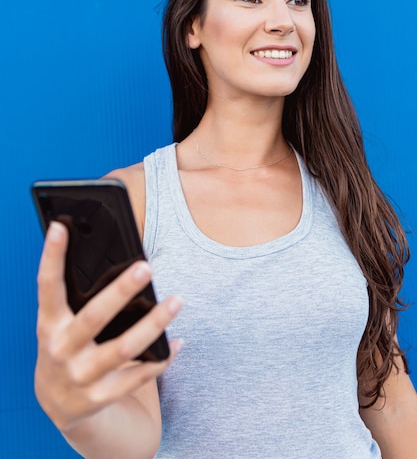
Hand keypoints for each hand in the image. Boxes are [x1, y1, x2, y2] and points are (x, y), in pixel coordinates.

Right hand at [35, 221, 182, 431]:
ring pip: (124, 348)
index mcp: (49, 324)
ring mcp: (81, 376)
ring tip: (176, 301)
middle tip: (145, 267)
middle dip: (120, 291)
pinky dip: (162, 358)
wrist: (59, 404)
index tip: (61, 228)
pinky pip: (139, 376)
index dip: (51, 256)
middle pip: (94, 317)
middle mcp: (61, 350)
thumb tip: (105, 254)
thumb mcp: (59, 323)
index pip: (47, 286)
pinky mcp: (101, 396)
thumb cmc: (65, 347)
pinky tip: (177, 341)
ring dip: (154, 324)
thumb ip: (74, 297)